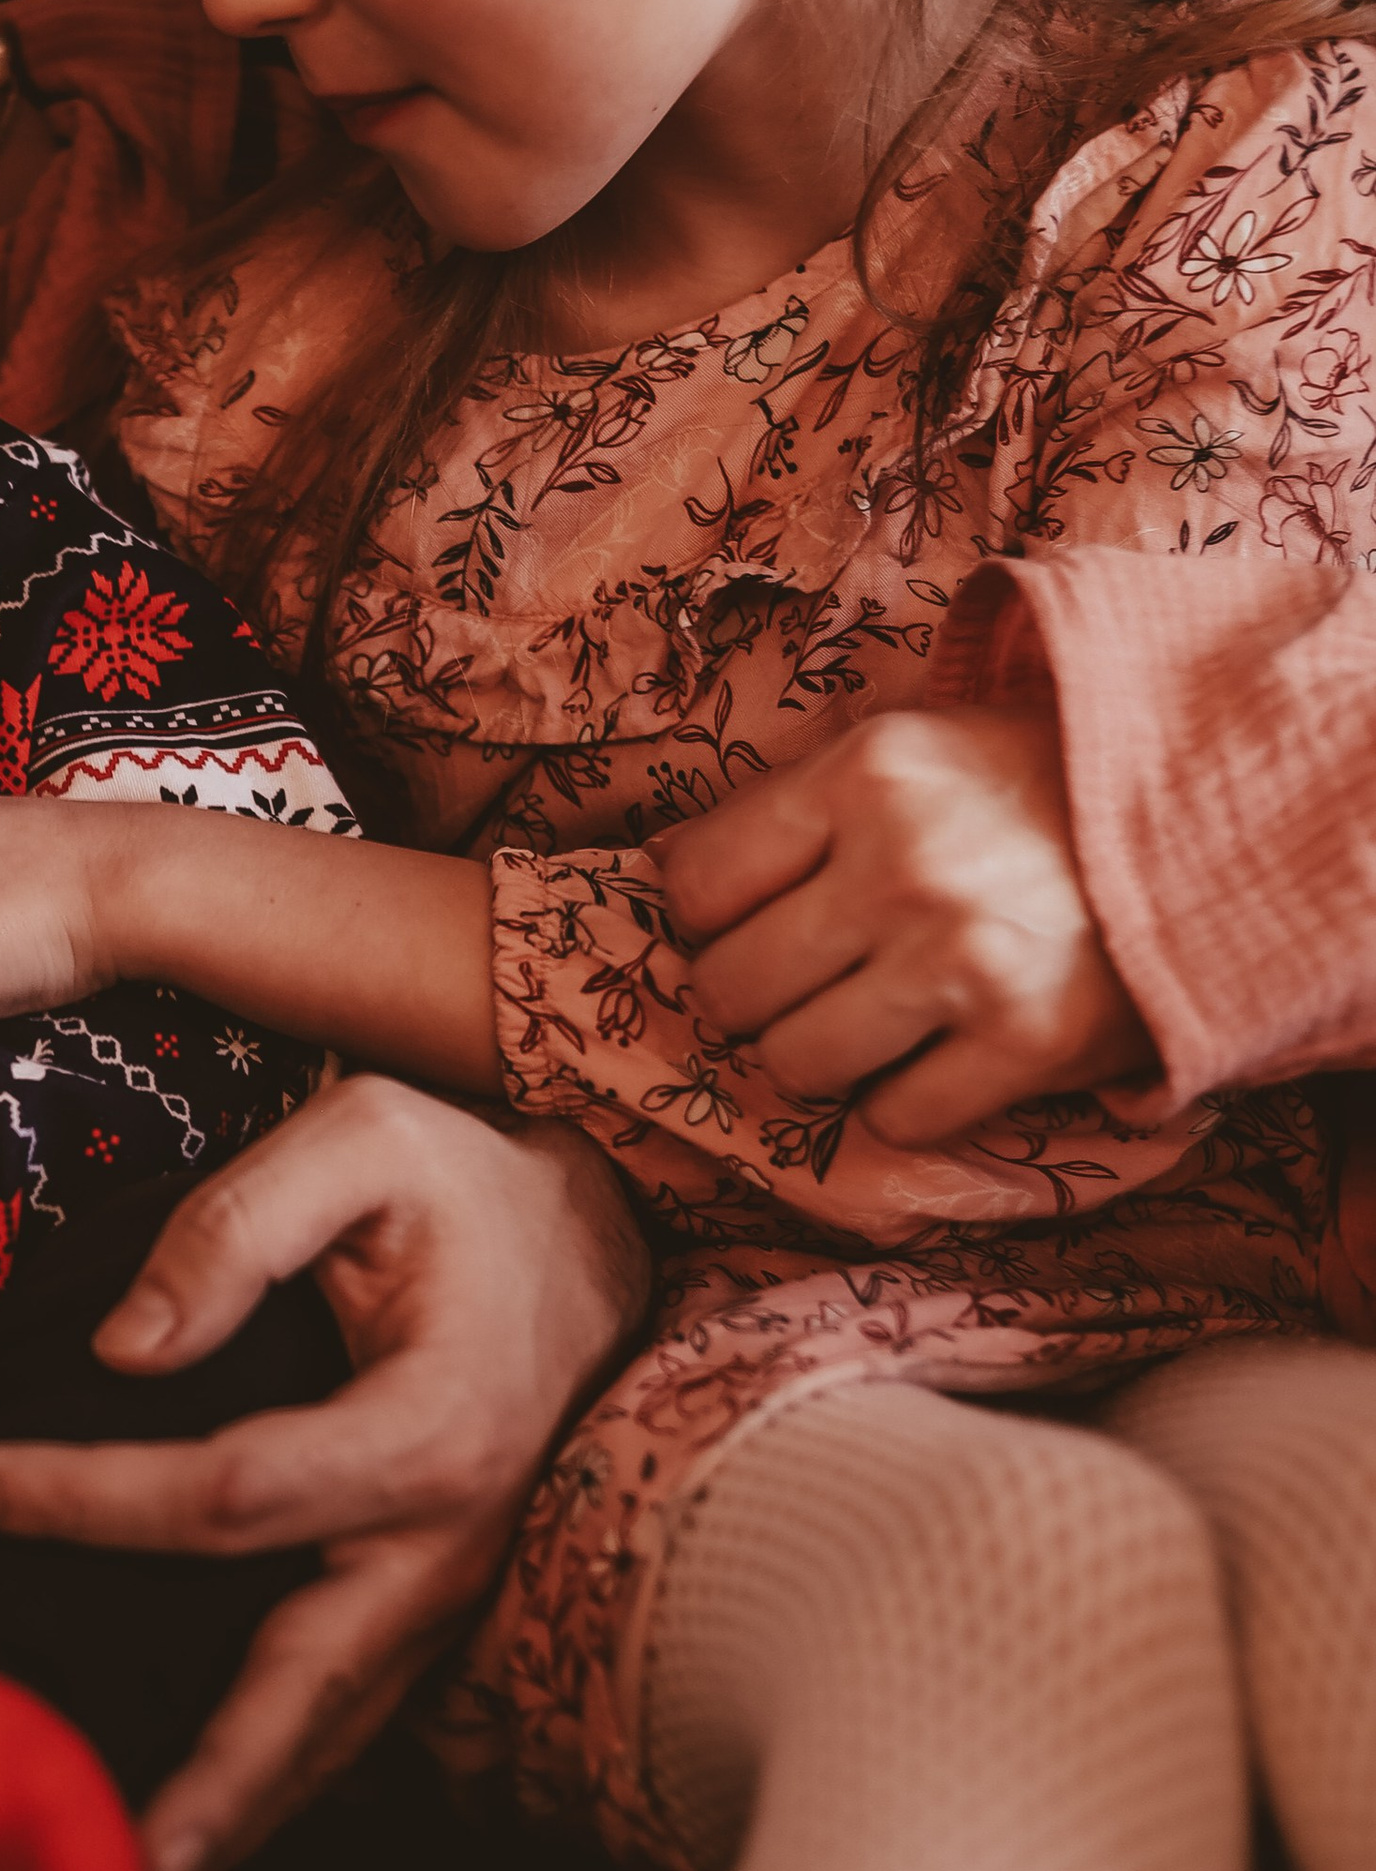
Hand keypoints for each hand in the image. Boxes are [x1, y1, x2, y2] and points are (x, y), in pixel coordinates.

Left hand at [0, 1075, 649, 1870]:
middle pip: (304, 1687)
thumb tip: (125, 1350)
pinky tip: (189, 1819)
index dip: (76, 1498)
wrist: (593, 1232)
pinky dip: (273, 1774)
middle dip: (201, 1787)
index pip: (223, 1494)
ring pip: (334, 1728)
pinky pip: (349, 1708)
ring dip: (235, 1814)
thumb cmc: (464, 1180)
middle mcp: (449, 1539)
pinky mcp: (435, 1604)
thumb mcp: (361, 1137)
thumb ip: (236, 1225)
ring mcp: (451, 1589)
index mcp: (429, 1427)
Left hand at [658, 707, 1153, 1145]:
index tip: (744, 926)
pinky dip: (900, 1107)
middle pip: (730, 989)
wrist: (1210, 824)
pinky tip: (935, 1060)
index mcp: (862, 775)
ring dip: (817, 1059)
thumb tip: (661, 873)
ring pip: (795, 1065)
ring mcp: (961, 963)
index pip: (695, 885)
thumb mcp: (910, 748)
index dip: (704, 921)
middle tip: (800, 987)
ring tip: (866, 1024)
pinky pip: (893, 1121)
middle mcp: (902, 867)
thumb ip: (795, 805)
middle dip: (751, 1000)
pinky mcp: (1023, 1046)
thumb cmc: (1031, 788)